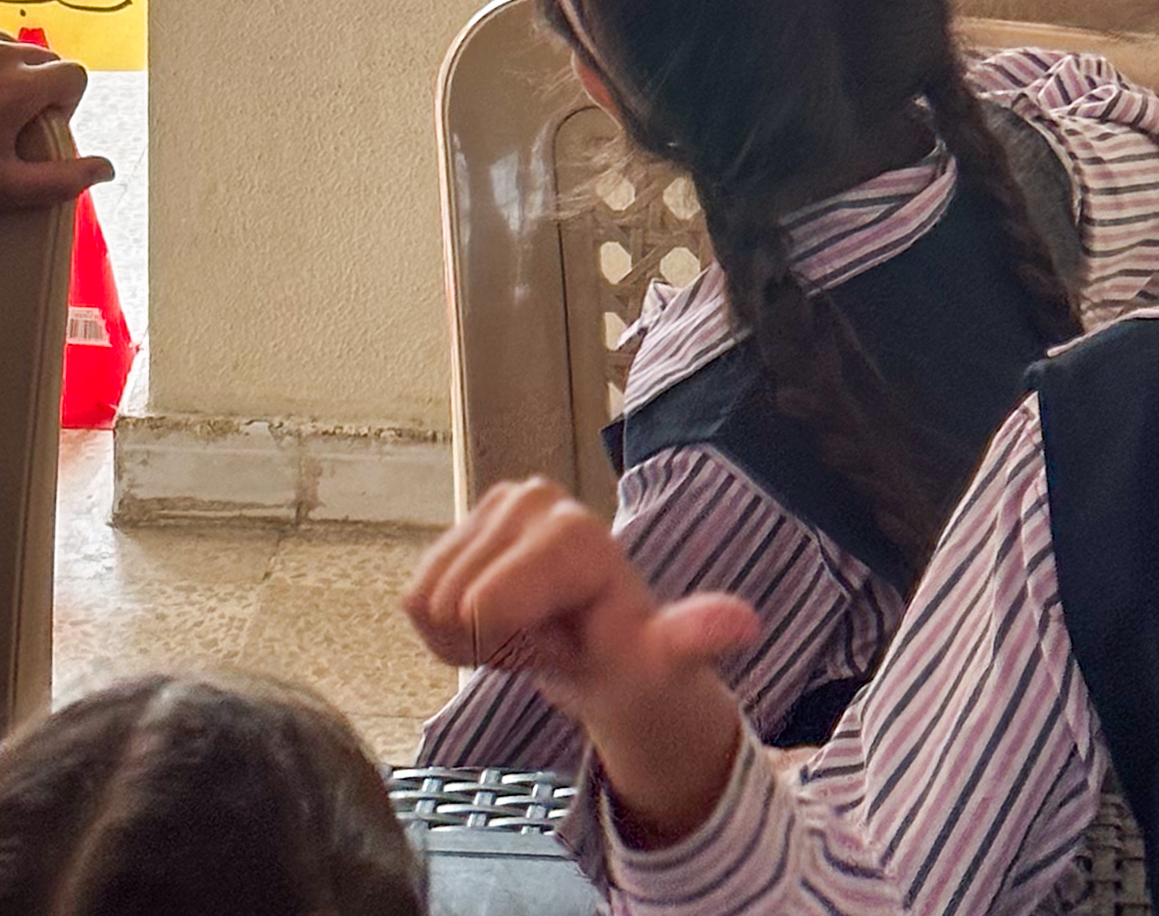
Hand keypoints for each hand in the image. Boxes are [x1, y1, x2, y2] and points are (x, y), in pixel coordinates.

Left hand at [0, 21, 113, 211]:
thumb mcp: (2, 187)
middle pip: (42, 57)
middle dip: (35, 86)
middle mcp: (0, 50)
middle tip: (2, 121)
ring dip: (2, 70)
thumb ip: (61, 180)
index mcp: (22, 86)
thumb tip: (107, 168)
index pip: (74, 74)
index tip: (35, 127)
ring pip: (6, 45)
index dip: (63, 104)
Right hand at [404, 480, 752, 849]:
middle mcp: (532, 498)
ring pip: (427, 597)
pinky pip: (415, 593)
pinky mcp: (468, 517)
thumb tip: (743, 624)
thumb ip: (695, 637)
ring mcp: (497, 502)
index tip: (557, 642)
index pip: (482, 608)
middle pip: (452, 602)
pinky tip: (499, 618)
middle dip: (487, 639)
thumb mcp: (664, 660)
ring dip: (467, 633)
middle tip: (540, 639)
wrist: (606, 652)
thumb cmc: (631, 659)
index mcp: (571, 531)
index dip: (508, 647)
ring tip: (525, 629)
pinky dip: (446, 622)